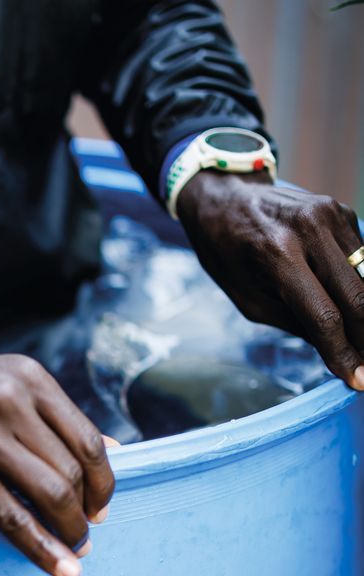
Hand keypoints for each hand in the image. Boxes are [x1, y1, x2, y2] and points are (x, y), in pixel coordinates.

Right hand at [0, 335, 114, 575]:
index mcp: (30, 379)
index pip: (87, 440)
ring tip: (73, 551)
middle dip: (86, 513)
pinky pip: (12, 517)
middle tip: (84, 533)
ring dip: (69, 532)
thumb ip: (53, 416)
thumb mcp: (4, 382)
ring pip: (49, 496)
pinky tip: (57, 566)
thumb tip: (112, 450)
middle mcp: (12, 403)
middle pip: (72, 472)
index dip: (103, 482)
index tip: (101, 506)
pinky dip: (41, 548)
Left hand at [177, 170, 363, 389]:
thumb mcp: (249, 299)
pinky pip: (363, 259)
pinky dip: (359, 285)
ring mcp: (331, 215)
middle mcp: (310, 229)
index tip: (360, 380)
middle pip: (359, 298)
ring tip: (358, 342)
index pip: (324, 316)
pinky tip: (348, 303)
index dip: (344, 353)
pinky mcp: (342, 211)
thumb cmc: (229, 254)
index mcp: (277, 253)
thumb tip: (338, 351)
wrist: (224, 195)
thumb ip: (295, 323)